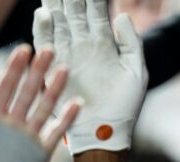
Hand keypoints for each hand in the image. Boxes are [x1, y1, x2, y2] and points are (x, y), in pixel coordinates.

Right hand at [33, 0, 147, 154]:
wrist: (106, 131)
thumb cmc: (125, 105)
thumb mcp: (136, 71)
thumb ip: (130, 43)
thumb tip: (121, 15)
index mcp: (105, 44)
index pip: (97, 11)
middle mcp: (84, 45)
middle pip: (75, 11)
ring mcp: (68, 54)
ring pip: (58, 21)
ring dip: (54, 5)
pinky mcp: (54, 67)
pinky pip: (46, 43)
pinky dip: (43, 28)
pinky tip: (44, 13)